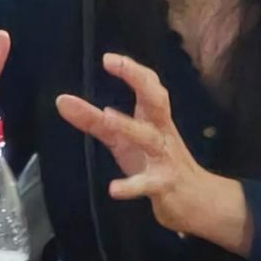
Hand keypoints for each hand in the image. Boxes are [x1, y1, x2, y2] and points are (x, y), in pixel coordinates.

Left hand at [55, 53, 252, 255]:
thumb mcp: (123, 141)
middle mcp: (161, 133)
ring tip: (106, 116)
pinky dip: (132, 186)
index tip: (108, 58)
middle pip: (156, 100)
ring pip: (148, 138)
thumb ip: (94, 122)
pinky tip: (114, 189)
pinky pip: (147, 184)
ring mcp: (164, 158)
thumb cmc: (157, 164)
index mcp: (154, 119)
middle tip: (115, 63)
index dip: (131, 70)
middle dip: (139, 79)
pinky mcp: (163, 186)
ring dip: (128, 125)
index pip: (148, 86)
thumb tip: (63, 101)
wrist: (197, 201)